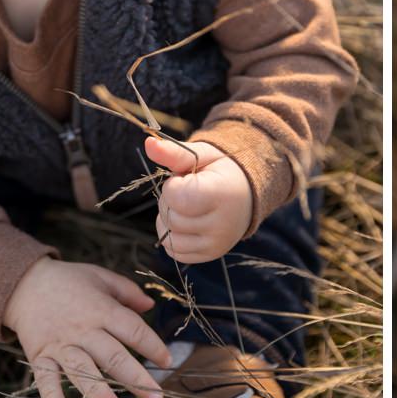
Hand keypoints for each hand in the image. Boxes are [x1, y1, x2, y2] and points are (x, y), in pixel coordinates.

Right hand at [3, 257, 171, 397]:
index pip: (133, 330)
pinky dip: (51, 396)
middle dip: (136, 379)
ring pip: (81, 371)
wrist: (24, 283)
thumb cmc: (69, 280)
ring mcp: (60, 344)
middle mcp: (83, 329)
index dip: (153, 346)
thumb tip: (151, 307)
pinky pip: (44, 378)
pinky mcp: (39, 355)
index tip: (168, 361)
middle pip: (112, 356)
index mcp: (101, 309)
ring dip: (98, 392)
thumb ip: (128, 292)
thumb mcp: (101, 277)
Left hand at [145, 136, 252, 263]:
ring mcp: (217, 244)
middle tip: (188, 191)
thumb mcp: (201, 155)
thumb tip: (148, 142)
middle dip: (169, 201)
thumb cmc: (221, 170)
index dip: (173, 185)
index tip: (186, 179)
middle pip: (170, 218)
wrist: (248, 193)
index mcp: (223, 194)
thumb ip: (174, 152)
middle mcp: (222, 225)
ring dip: (168, 220)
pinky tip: (187, 221)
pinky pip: (174, 252)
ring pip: (168, 238)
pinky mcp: (210, 255)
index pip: (177, 197)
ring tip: (187, 207)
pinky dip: (172, 237)